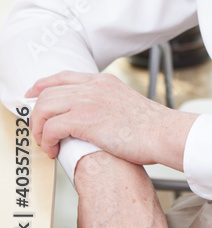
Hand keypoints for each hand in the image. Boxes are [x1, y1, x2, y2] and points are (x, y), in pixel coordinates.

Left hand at [27, 71, 195, 169]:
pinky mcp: (85, 119)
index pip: (63, 76)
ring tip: (47, 144)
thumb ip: (106, 103)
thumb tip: (91, 119)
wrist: (164, 133)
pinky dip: (47, 140)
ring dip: (39, 129)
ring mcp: (89, 100)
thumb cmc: (151, 127)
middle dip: (37, 115)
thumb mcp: (126, 104)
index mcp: (104, 81)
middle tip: (40, 133)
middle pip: (47, 92)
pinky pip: (51, 127)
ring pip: (44, 107)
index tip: (32, 95)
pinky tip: (54, 151)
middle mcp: (94, 86)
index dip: (42, 85)